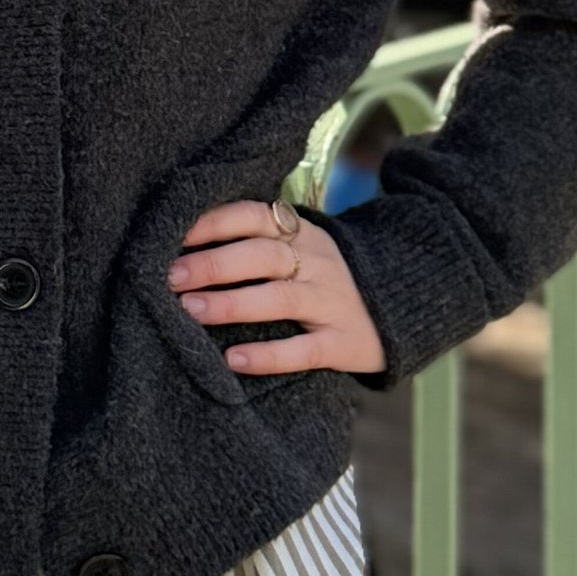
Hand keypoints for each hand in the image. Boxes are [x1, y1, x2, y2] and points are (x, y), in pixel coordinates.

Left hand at [168, 199, 386, 378]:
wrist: (405, 305)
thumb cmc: (325, 278)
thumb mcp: (299, 249)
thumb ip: (255, 244)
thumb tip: (181, 247)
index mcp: (300, 233)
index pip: (252, 216)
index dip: (211, 223)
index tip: (171, 235)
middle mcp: (316, 262)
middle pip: (262, 255)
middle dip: (214, 264)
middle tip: (170, 278)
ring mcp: (332, 301)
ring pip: (279, 299)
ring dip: (232, 303)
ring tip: (191, 310)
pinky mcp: (343, 342)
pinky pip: (304, 349)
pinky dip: (268, 355)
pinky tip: (233, 359)